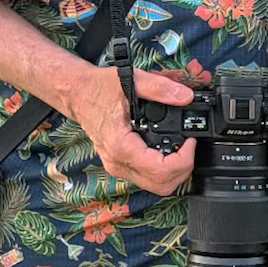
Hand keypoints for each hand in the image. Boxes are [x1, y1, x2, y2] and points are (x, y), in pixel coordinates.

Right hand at [59, 62, 197, 194]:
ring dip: (174, 172)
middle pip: (162, 185)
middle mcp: (118, 163)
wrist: (76, 93)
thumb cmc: (97, 88)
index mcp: (121, 147)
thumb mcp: (131, 80)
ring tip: (181, 149)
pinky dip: (163, 170)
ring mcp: (118, 166)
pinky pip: (147, 178)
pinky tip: (168, 150)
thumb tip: (186, 96)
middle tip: (189, 147)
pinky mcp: (119, 164)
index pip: (161, 171)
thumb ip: (160, 88)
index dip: (184, 160)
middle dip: (183, 169)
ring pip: (155, 186)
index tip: (190, 142)